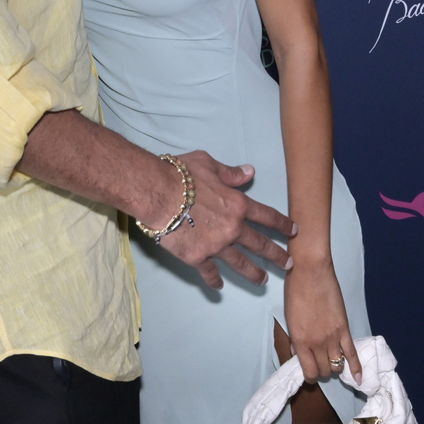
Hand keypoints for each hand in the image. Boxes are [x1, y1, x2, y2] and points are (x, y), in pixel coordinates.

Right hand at [158, 151, 294, 288]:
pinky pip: (210, 272)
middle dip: (277, 255)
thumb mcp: (209, 164)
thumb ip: (231, 173)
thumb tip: (249, 172)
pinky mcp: (198, 257)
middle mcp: (232, 228)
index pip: (267, 216)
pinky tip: (220, 286)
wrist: (157, 193)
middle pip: (260, 245)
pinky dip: (215, 280)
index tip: (294, 231)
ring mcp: (216, 246)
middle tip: (289, 264)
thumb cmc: (181, 174)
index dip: (282, 224)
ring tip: (264, 280)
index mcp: (238, 205)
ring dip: (254, 273)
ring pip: (241, 263)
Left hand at [284, 258, 361, 384]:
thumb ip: (294, 337)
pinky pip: (352, 354)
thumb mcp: (289, 316)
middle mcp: (317, 343)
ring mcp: (332, 337)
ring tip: (332, 360)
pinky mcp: (344, 329)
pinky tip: (358, 377)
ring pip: (337, 366)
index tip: (309, 369)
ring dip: (335, 366)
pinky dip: (356, 367)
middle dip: (321, 370)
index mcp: (300, 340)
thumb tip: (295, 351)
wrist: (310, 270)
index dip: (309, 375)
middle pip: (324, 371)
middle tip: (320, 361)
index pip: (308, 372)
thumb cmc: (294, 288)